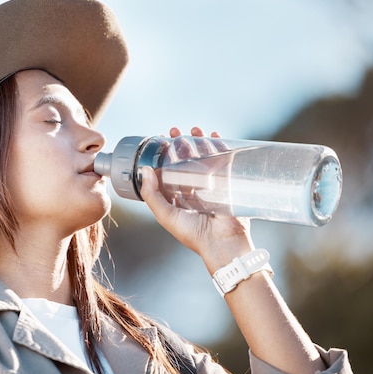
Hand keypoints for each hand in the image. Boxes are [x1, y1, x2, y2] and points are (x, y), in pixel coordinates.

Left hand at [139, 127, 254, 273]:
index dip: (165, 155)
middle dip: (182, 144)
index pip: (170, 170)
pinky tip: (214, 135)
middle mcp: (195, 189)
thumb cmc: (192, 233)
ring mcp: (213, 185)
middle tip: (176, 131)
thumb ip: (152, 195)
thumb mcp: (165, 214)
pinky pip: (224, 160)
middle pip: (187, 160)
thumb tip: (144, 170)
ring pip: (205, 157)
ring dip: (200, 141)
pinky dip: (220, 146)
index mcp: (178, 196)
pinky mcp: (228, 183)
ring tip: (194, 129)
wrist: (223, 244)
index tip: (161, 140)